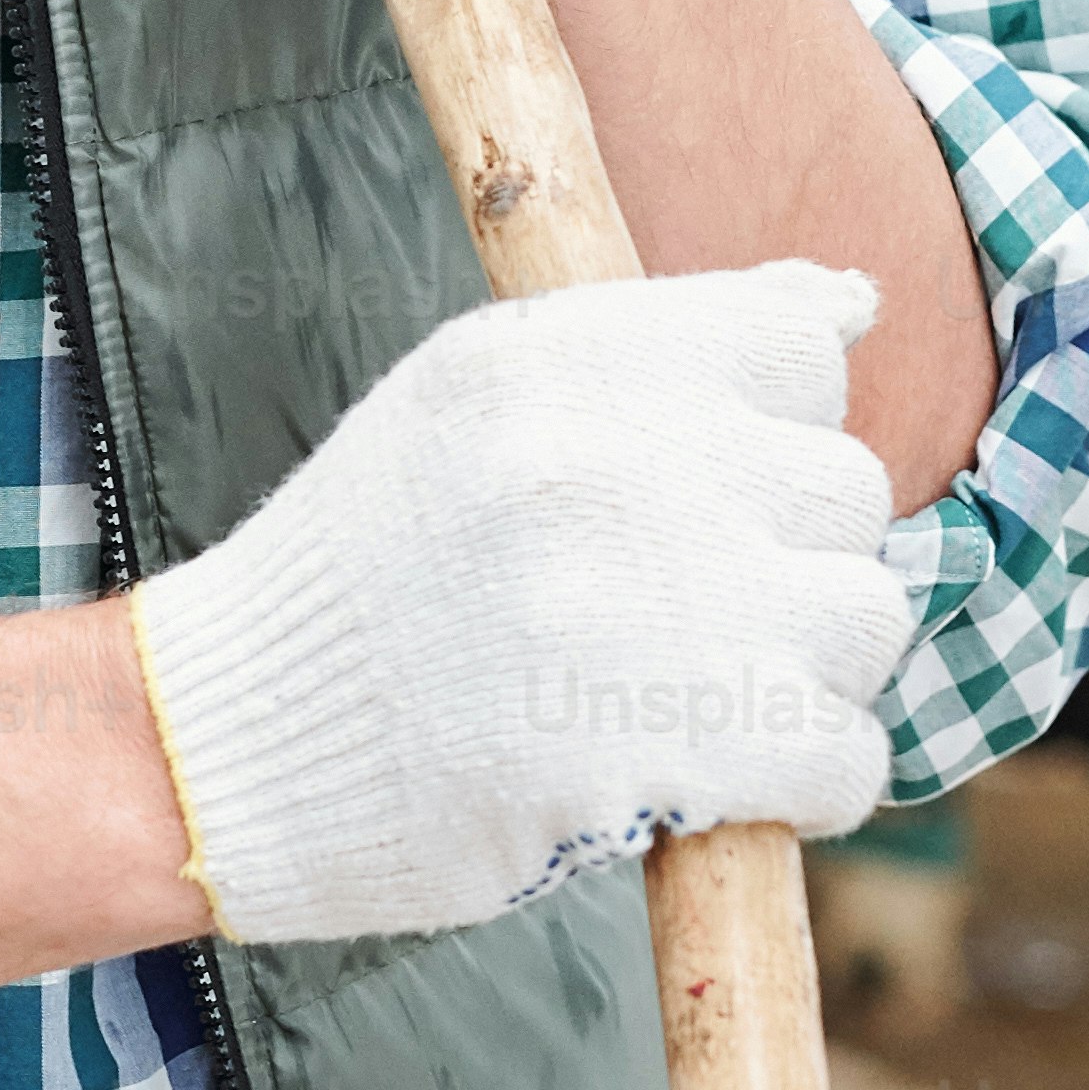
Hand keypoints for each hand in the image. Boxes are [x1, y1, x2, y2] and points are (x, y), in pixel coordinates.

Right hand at [124, 264, 906, 945]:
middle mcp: (602, 461)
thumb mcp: (473, 401)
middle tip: (696, 622)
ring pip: (864, 619)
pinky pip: (844, 753)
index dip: (777, 431)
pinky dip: (814, 782)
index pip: (796, 346)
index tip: (712, 497)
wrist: (224, 747)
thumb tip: (852, 303)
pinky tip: (733, 786)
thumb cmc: (366, 581)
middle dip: (794, 562)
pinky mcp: (649, 751)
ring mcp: (634, 606)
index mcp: (553, 360)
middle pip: (843, 489)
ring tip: (710, 700)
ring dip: (813, 672)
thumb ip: (656, 349)